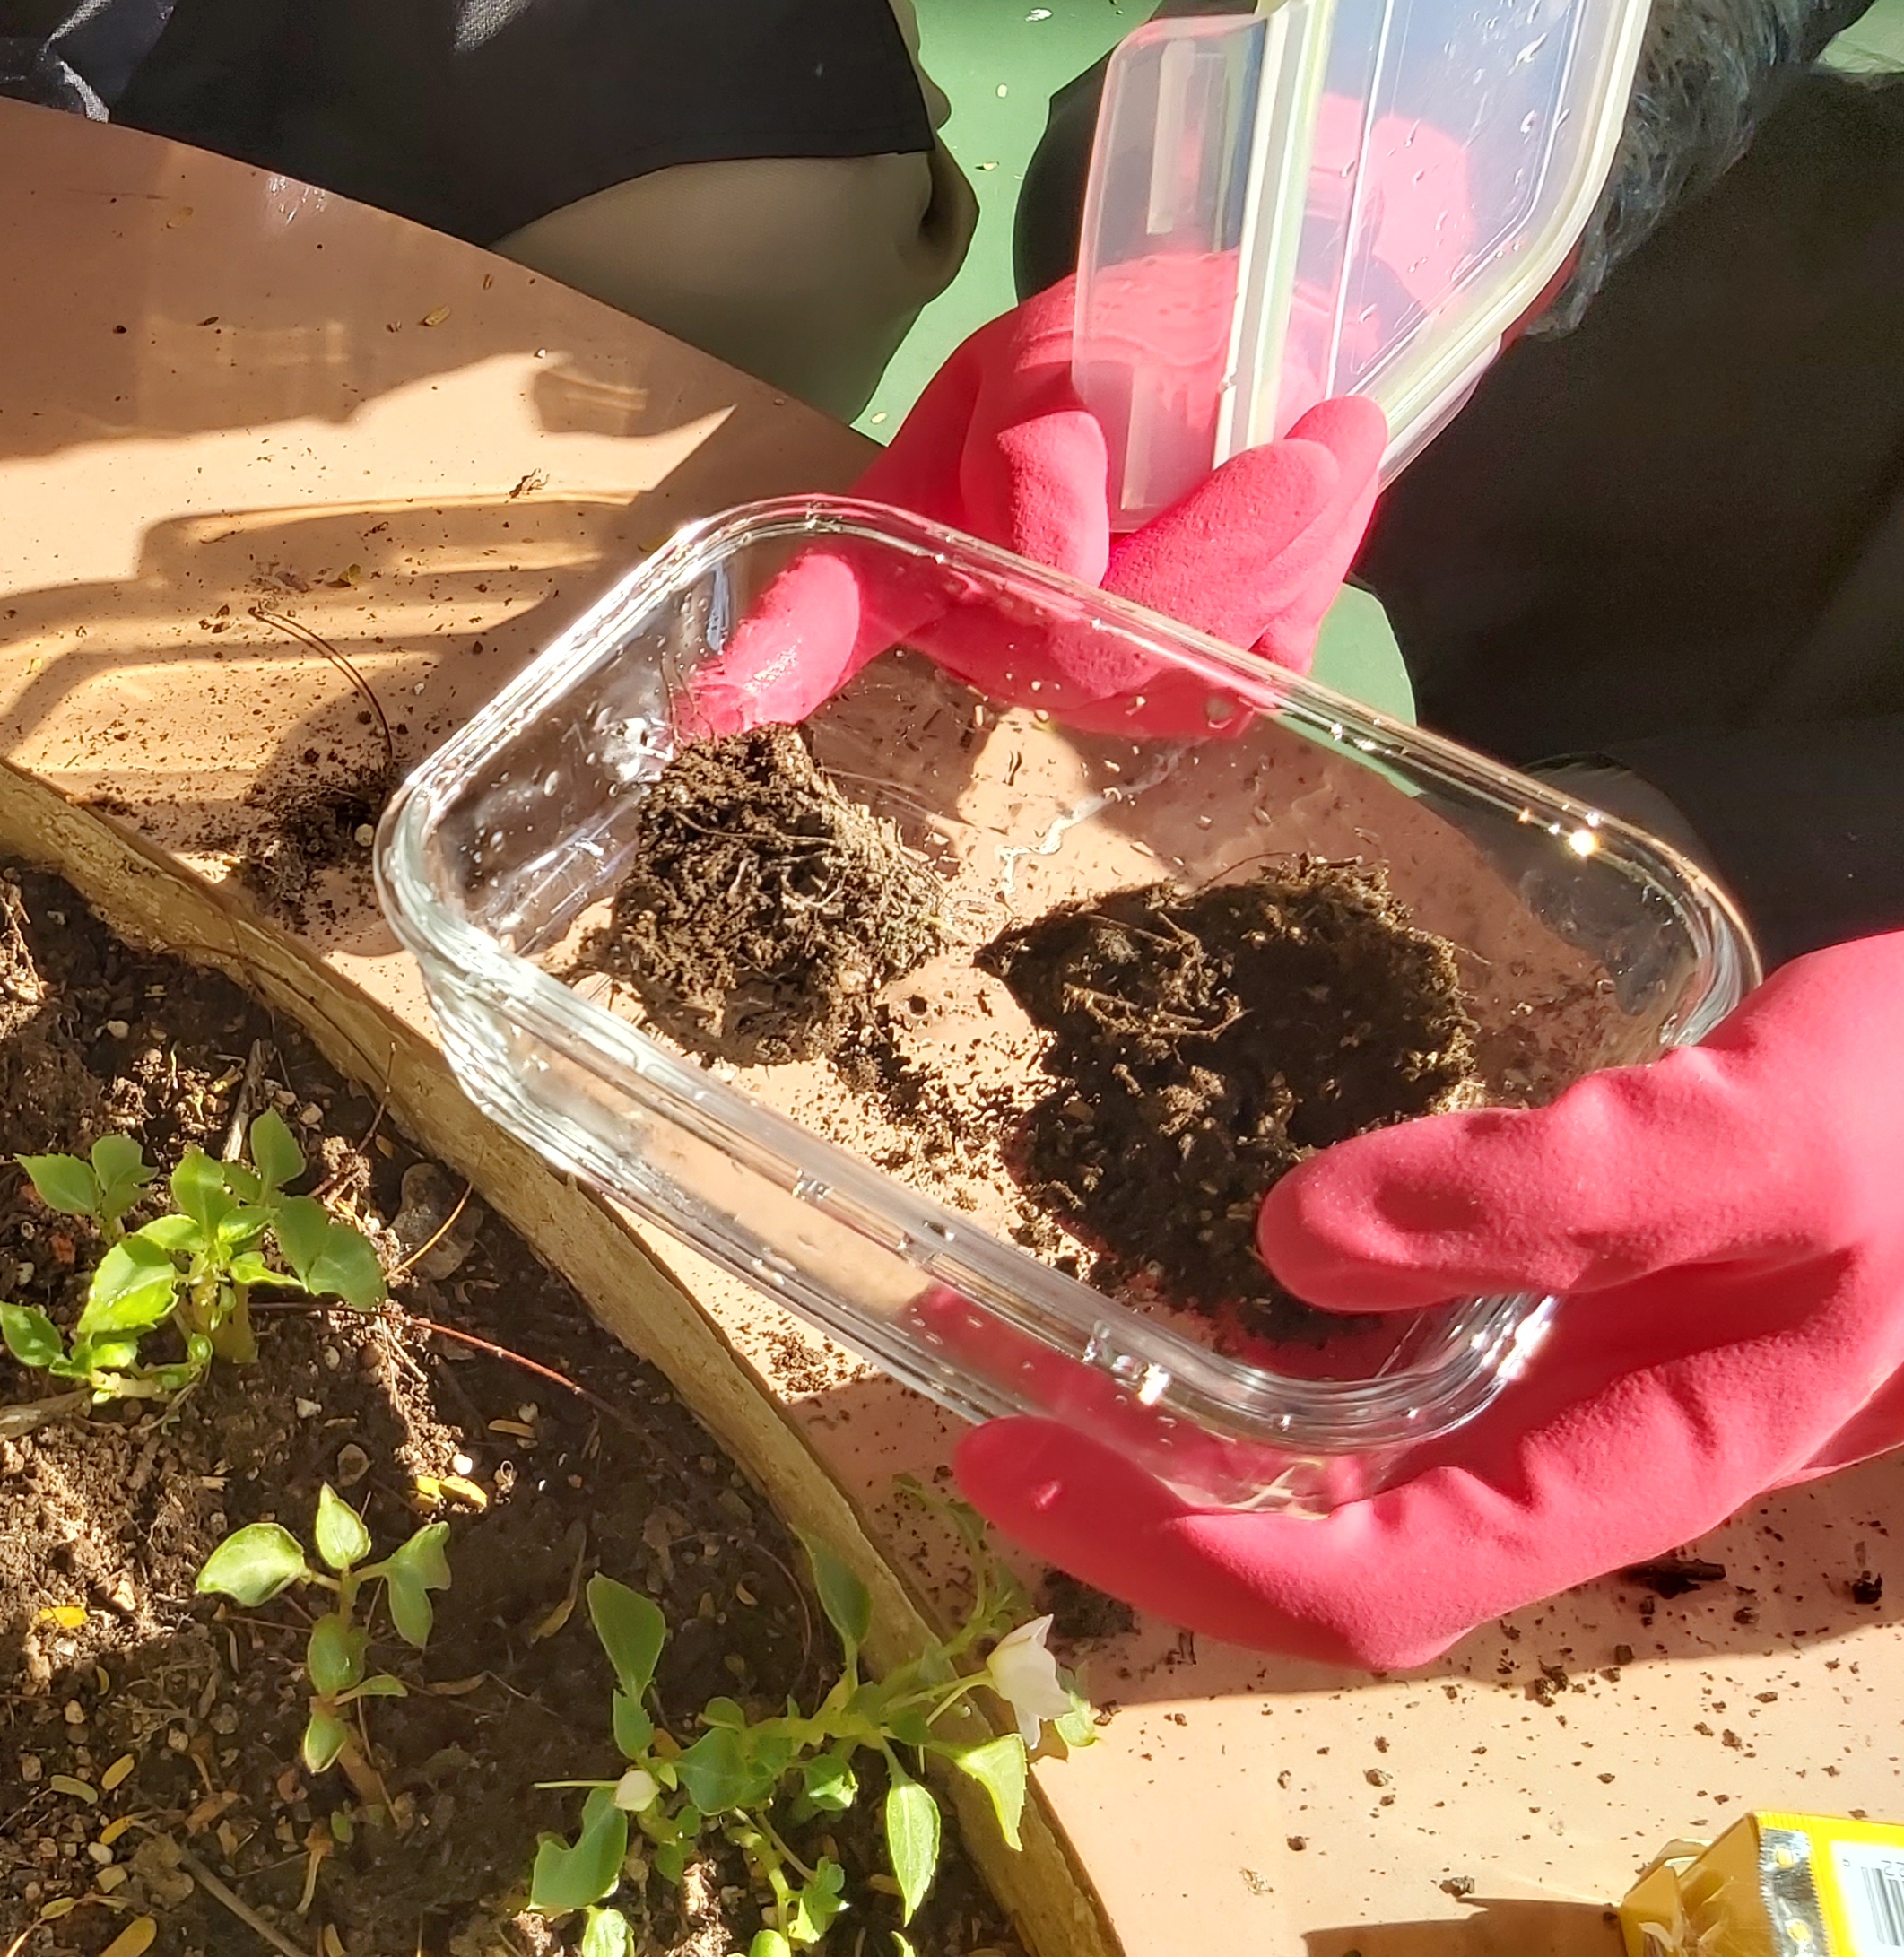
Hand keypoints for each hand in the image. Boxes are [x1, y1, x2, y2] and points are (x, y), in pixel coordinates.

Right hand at [698, 268, 1386, 734]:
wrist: (1271, 354)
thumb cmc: (1139, 342)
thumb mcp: (1071, 342)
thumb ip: (1045, 433)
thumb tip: (1051, 568)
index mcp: (919, 533)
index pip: (835, 601)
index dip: (779, 655)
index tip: (713, 706)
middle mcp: (985, 629)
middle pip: (1078, 637)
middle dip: (1212, 547)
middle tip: (1311, 445)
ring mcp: (1085, 678)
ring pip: (1187, 650)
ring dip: (1288, 535)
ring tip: (1319, 437)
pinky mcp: (1190, 698)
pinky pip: (1258, 661)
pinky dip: (1315, 572)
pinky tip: (1318, 498)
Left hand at [955, 934, 1903, 1668]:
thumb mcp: (1758, 1135)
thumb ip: (1550, 1190)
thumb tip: (1290, 1235)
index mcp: (1624, 1471)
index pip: (1374, 1591)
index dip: (1180, 1558)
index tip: (1012, 1462)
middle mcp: (1564, 1455)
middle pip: (1316, 1537)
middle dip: (1131, 1484)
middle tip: (968, 1371)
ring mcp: (1552, 1389)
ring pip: (1330, 1446)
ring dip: (1168, 1399)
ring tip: (1020, 1300)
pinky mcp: (1541, 1305)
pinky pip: (1370, 1346)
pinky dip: (1250, 1310)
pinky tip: (1169, 1222)